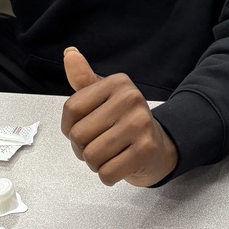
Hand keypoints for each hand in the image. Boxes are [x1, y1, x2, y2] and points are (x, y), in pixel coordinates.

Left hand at [60, 46, 178, 186]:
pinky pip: (107, 173)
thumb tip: (70, 53)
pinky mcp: (146, 149)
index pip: (71, 108)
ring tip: (111, 153)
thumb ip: (83, 79)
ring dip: (95, 163)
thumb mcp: (103, 97)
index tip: (86, 126)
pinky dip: (108, 175)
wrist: (159, 147)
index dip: (69, 126)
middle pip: (78, 135)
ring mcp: (140, 123)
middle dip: (83, 147)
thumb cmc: (124, 122)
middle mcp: (131, 98)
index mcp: (117, 83)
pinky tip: (120, 163)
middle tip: (101, 142)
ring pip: (91, 156)